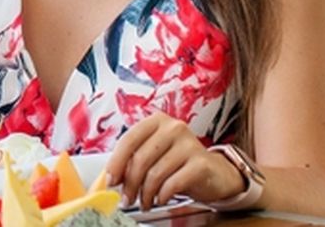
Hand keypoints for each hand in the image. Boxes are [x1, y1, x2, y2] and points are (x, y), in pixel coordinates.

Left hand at [104, 114, 245, 210]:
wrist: (214, 172)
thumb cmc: (178, 163)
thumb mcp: (154, 156)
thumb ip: (132, 161)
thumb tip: (110, 178)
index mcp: (157, 121)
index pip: (128, 140)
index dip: (116, 163)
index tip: (110, 181)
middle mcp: (173, 128)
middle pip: (140, 159)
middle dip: (130, 184)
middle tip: (126, 199)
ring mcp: (189, 144)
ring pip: (155, 174)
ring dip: (145, 194)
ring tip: (144, 202)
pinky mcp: (201, 163)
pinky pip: (173, 183)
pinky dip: (162, 195)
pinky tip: (160, 199)